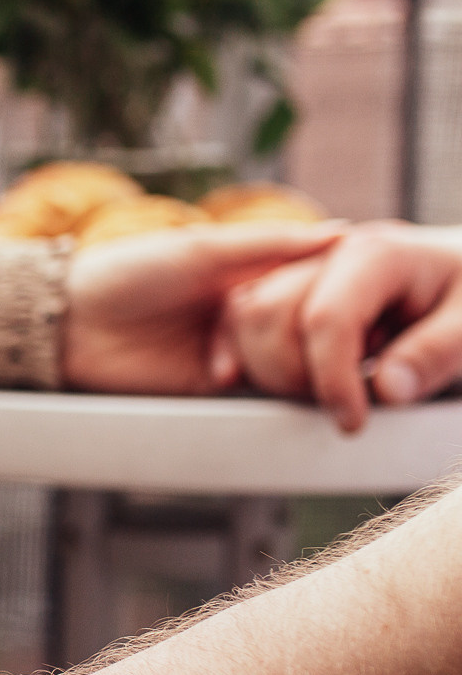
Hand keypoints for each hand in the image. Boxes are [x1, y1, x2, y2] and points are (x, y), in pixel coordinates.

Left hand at [61, 221, 340, 394]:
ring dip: (306, 364)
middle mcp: (246, 313)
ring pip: (291, 362)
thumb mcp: (202, 249)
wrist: (70, 326)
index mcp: (247, 272)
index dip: (343, 291)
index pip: (314, 282)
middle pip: (309, 327)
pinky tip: (302, 389)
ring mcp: (232, 352)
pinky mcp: (212, 391)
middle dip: (329, 334)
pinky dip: (277, 392)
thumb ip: (267, 244)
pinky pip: (258, 395)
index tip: (372, 296)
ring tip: (334, 364)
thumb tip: (341, 234)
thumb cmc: (127, 275)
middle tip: (362, 339)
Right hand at [212, 222, 461, 431]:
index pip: (326, 317)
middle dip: (296, 375)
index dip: (331, 379)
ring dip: (271, 370)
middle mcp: (325, 255)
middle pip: (269, 316)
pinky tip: (285, 381)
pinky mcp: (282, 292)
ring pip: (244, 321)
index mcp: (375, 254)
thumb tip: (386, 389)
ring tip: (327, 386)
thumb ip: (435, 354)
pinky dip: (246, 358)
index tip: (353, 420)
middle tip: (346, 403)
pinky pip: (236, 324)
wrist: (460, 279)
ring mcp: (298, 271)